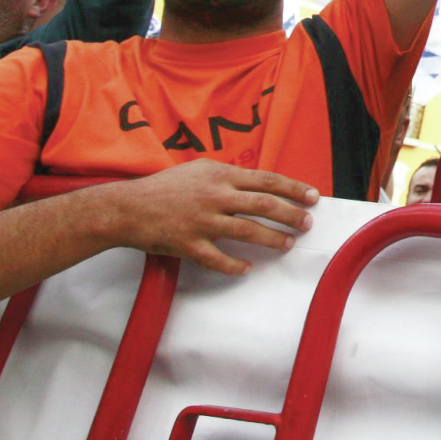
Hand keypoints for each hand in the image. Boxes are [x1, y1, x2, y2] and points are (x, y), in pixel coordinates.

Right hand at [100, 160, 317, 276]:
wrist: (127, 208)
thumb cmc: (164, 187)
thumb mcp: (198, 170)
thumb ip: (227, 175)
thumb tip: (257, 182)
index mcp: (220, 176)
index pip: (266, 180)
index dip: (293, 189)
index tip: (313, 196)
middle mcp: (215, 196)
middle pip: (264, 205)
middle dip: (290, 214)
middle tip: (307, 223)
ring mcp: (202, 221)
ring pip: (247, 231)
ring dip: (272, 239)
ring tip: (288, 245)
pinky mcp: (188, 244)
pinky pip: (218, 259)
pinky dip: (235, 266)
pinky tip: (247, 269)